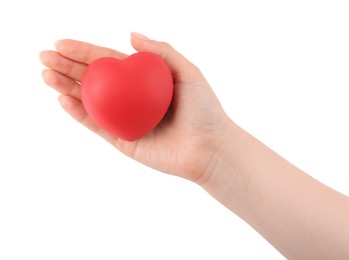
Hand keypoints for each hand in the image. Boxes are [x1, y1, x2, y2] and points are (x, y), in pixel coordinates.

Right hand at [40, 33, 229, 182]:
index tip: (60, 44)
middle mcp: (131, 99)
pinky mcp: (123, 141)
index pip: (108, 62)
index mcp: (143, 81)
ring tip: (46, 75)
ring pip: (90, 102)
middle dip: (67, 68)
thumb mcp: (188, 72)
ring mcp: (125, 120)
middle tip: (44, 57)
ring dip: (66, 88)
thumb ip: (161, 52)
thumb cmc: (204, 109)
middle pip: (94, 80)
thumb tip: (131, 35)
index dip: (84, 52)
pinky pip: (97, 126)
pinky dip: (80, 113)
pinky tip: (64, 99)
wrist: (209, 148)